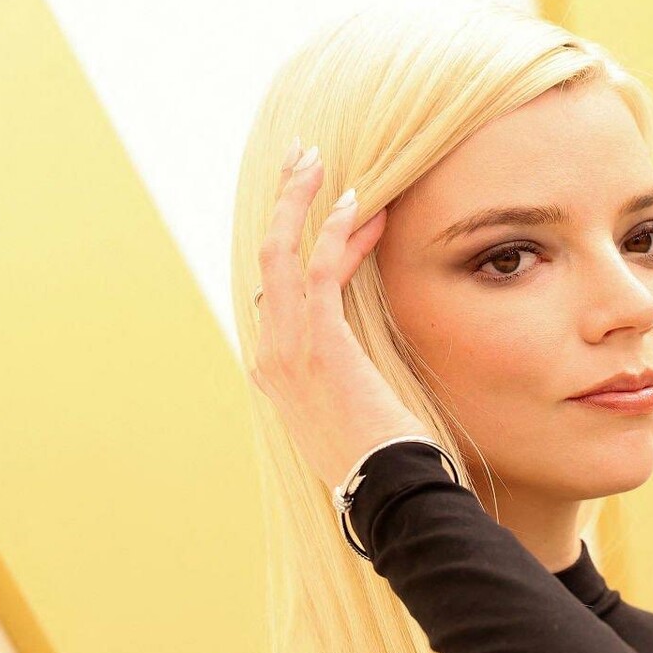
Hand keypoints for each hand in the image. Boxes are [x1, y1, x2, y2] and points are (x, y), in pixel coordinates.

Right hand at [248, 143, 431, 494]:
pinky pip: (319, 270)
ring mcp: (289, 350)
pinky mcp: (321, 343)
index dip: (298, 244)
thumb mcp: (356, 419)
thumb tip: (361, 365)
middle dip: (283, 204)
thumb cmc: (384, 462)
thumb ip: (349, 384)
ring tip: (318, 159)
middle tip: (301, 160)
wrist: (387, 493)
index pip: (276, 291)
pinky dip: (334, 231)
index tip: (324, 211)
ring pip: (281, 254)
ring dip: (300, 200)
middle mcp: (272, 357)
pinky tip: (357, 202)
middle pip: (266, 261)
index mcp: (277, 374)